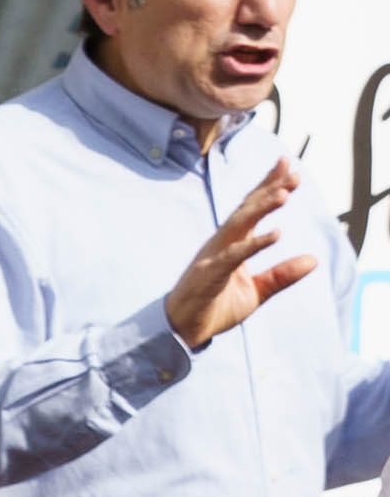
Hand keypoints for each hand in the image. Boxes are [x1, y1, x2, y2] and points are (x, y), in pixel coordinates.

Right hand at [168, 161, 313, 346]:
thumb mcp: (255, 292)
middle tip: (292, 171)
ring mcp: (212, 257)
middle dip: (268, 189)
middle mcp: (220, 244)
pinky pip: (234, 255)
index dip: (268, 185)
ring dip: (261, 208)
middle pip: (246, 209)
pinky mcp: (209, 275)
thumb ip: (282, 275)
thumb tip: (314, 260)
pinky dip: (255, 244)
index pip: (251, 209)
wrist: (182, 331)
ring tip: (284, 194)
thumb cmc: (214, 308)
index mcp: (231, 244)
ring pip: (238, 225)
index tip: (288, 165)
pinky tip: (276, 234)